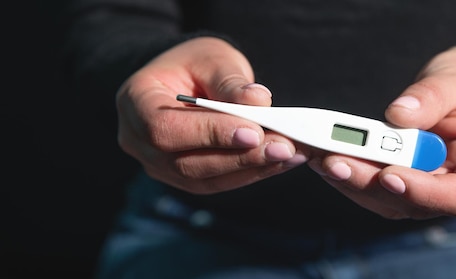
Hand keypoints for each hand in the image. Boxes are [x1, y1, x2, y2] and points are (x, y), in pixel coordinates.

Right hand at [116, 37, 307, 193]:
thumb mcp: (212, 59)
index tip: (253, 132)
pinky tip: (279, 161)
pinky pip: (217, 183)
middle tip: (283, 147)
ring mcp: (158, 165)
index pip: (166, 128)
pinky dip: (250, 173)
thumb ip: (230, 82)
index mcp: (135, 102)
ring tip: (288, 154)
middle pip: (185, 162)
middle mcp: (138, 141)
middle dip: (239, 157)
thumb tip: (259, 102)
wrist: (189, 81)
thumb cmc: (195, 64)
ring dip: (250, 169)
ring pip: (204, 179)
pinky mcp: (183, 178)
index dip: (209, 133)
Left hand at [309, 45, 455, 219]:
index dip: (425, 193)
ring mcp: (428, 190)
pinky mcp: (404, 182)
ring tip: (320, 156)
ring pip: (388, 199)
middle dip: (371, 183)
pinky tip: (324, 155)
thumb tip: (397, 115)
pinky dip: (350, 171)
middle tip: (335, 162)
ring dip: (352, 180)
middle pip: (415, 202)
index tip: (390, 174)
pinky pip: (375, 185)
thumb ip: (433, 98)